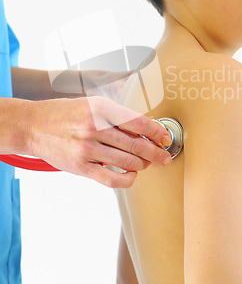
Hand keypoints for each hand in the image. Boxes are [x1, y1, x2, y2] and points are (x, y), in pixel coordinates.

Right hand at [22, 97, 171, 187]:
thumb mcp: (91, 104)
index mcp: (101, 108)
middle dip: (156, 153)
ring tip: (147, 164)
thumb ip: (116, 114)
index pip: (138, 122)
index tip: (165, 138)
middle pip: (136, 145)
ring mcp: (87, 149)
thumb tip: (145, 125)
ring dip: (143, 165)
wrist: (33, 126)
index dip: (157, 132)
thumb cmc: (66, 114)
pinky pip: (111, 179)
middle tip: (165, 157)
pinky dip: (127, 180)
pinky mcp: (80, 167)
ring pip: (127, 162)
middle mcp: (95, 127)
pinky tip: (132, 176)